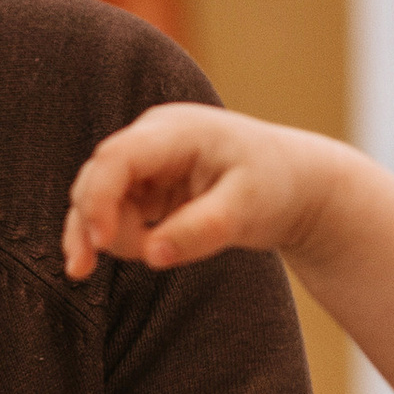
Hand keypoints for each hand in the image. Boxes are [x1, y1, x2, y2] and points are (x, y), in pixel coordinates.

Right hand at [62, 102, 344, 284]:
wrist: (297, 183)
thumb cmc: (277, 186)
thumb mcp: (248, 210)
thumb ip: (201, 231)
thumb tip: (152, 255)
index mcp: (176, 131)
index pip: (116, 158)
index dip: (98, 199)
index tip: (101, 244)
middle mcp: (152, 139)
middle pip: (96, 179)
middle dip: (95, 225)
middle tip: (120, 263)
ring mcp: (147, 161)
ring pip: (98, 198)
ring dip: (110, 234)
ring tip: (156, 254)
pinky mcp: (147, 184)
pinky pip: (113, 209)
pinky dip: (116, 236)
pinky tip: (138, 252)